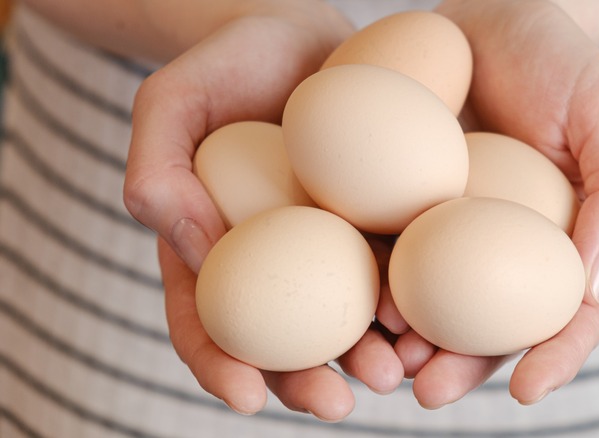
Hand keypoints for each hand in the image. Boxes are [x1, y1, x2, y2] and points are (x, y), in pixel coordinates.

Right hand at [125, 5, 403, 419]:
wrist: (309, 35)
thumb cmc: (232, 63)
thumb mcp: (174, 100)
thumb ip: (158, 166)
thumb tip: (182, 241)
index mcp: (217, 247)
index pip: (208, 320)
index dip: (221, 365)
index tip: (246, 397)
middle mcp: (278, 259)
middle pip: (285, 338)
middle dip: (307, 380)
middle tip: (337, 402)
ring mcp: (335, 246)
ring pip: (348, 317)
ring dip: (370, 356)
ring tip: (398, 371)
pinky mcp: (385, 223)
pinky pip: (399, 268)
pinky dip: (414, 303)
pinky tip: (433, 319)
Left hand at [386, 0, 598, 407]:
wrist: (491, 11)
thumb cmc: (560, 59)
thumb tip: (590, 288)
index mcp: (559, 238)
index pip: (564, 312)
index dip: (553, 357)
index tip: (528, 392)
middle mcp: (501, 245)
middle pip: (486, 323)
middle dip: (460, 366)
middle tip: (428, 392)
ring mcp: (448, 227)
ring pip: (430, 300)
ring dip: (406, 340)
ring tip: (383, 359)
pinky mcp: (398, 199)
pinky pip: (385, 247)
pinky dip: (370, 281)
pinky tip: (352, 299)